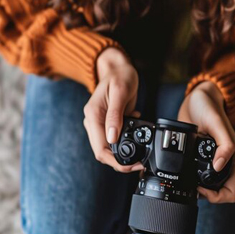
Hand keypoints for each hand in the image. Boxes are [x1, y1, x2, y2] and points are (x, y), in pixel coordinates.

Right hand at [83, 47, 144, 172]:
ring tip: (142, 152)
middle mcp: (93, 121)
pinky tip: (137, 133)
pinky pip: (114, 140)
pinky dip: (127, 142)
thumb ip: (115, 115)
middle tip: (140, 163)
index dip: (115, 161)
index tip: (132, 164)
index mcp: (93, 115)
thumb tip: (112, 138)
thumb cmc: (120, 76)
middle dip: (120, 162)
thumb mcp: (120, 92)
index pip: (100, 148)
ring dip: (124, 153)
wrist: (119, 68)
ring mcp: (99, 123)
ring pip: (108, 148)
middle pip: (103, 152)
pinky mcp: (107, 123)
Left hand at [177, 81, 234, 202]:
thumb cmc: (208, 106)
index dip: (217, 196)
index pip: (231, 192)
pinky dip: (193, 180)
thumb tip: (219, 167)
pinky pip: (201, 177)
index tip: (201, 188)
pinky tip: (184, 174)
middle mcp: (227, 162)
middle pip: (222, 193)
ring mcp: (215, 160)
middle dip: (208, 195)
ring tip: (187, 182)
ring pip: (211, 187)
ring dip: (200, 190)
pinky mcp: (203, 157)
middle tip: (192, 187)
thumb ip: (224, 145)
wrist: (198, 97)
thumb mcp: (216, 123)